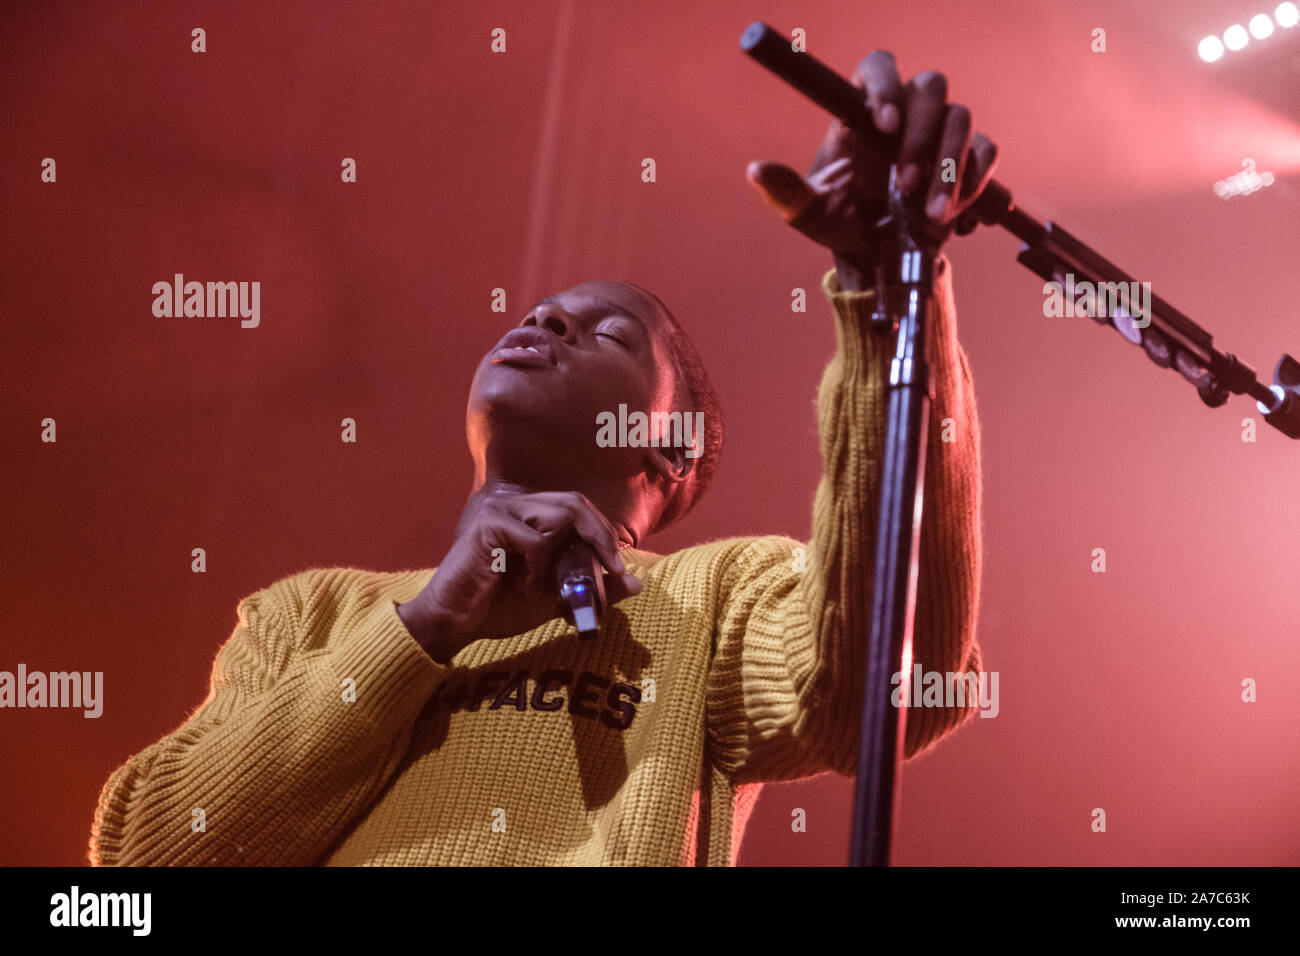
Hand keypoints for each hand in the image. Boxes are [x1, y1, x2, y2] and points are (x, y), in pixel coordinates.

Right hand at [397, 490, 641, 658]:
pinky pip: (536, 538)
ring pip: (560, 514)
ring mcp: (501, 510)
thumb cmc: (498, 608)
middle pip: (575, 502)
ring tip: (550, 584)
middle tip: (613, 568)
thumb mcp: (557, 598)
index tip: (619, 570)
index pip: (579, 508)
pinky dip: (541, 565)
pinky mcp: (489, 524)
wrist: (454, 624)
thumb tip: (637, 583)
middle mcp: (516, 504)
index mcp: (530, 516)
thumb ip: (593, 587)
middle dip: (601, 535)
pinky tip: (526, 585)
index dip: (603, 534)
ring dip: (567, 555)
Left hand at [745, 51, 998, 276]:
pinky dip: (975, 184)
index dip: (885, 85)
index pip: (878, 66)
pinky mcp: (968, 160)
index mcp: (862, 113)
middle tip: (906, 185)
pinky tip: (955, 218)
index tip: (884, 124)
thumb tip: (756, 170)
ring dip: (950, 168)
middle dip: (922, 137)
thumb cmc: (840, 221)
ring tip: (930, 216)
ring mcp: (939, 133)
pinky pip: (986, 153)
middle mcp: (905, 114)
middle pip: (931, 88)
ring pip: (961, 120)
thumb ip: (785, 191)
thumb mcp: (808, 212)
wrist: (878, 256)